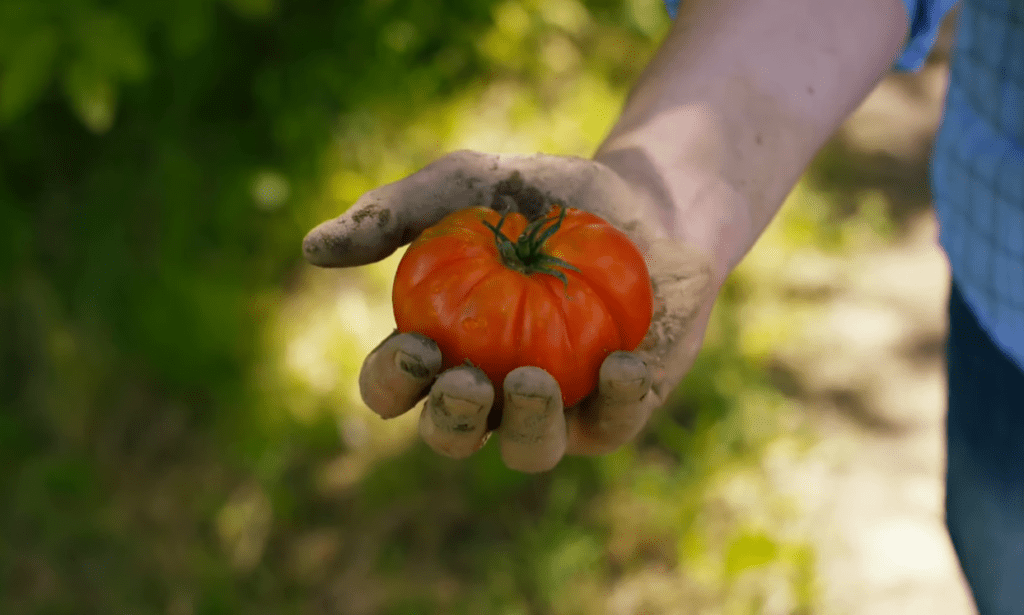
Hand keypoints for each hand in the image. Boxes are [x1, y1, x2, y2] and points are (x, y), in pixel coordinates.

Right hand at [303, 150, 717, 471]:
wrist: (646, 202)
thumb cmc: (545, 198)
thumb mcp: (469, 184)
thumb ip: (395, 211)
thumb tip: (313, 248)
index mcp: (443, 350)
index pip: (395, 387)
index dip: (392, 382)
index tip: (415, 346)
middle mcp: (493, 390)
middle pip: (455, 437)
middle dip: (451, 422)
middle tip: (465, 381)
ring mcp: (558, 407)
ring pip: (531, 451)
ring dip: (527, 426)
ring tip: (533, 380)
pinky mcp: (619, 407)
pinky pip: (612, 425)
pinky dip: (616, 402)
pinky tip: (622, 363)